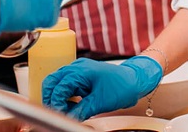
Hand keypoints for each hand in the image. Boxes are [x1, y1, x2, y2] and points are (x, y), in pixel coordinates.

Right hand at [43, 56, 162, 120]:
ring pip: (57, 83)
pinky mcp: (81, 75)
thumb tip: (67, 119)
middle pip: (52, 82)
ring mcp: (78, 70)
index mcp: (81, 71)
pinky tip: (73, 105)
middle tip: (58, 113)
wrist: (135, 80)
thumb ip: (81, 111)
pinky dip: (65, 96)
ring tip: (67, 110)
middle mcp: (77, 67)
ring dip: (58, 97)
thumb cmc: (122, 87)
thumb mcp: (100, 102)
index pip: (58, 88)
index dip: (56, 103)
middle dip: (51, 98)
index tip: (59, 115)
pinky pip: (66, 85)